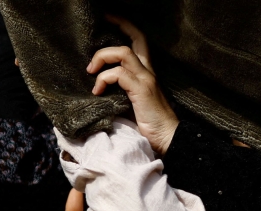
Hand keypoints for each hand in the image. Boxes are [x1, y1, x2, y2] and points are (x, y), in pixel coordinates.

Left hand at [87, 16, 178, 154]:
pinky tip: (98, 91)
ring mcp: (146, 80)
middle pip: (134, 40)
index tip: (107, 21)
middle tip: (94, 42)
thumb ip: (121, 90)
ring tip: (92, 72)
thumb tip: (96, 85)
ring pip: (122, 52)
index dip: (124, 27)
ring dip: (102, 58)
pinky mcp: (142, 90)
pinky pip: (118, 74)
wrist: (168, 139)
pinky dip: (104, 79)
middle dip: (114, 31)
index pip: (139, 42)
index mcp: (147, 74)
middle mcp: (149, 72)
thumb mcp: (132, 103)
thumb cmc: (150, 126)